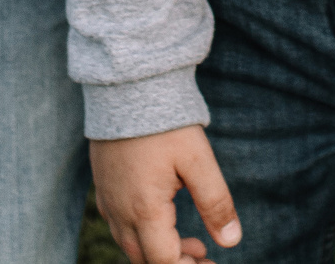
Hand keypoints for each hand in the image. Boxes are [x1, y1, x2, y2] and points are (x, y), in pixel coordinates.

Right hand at [90, 127, 240, 263]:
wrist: (125, 87)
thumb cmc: (164, 123)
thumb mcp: (198, 160)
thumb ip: (215, 203)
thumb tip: (231, 241)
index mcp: (144, 210)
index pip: (164, 261)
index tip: (212, 262)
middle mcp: (119, 211)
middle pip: (144, 259)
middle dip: (175, 263)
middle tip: (205, 256)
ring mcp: (107, 199)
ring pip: (129, 245)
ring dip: (159, 251)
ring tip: (193, 242)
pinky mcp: (103, 186)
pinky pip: (118, 226)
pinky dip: (142, 235)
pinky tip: (163, 220)